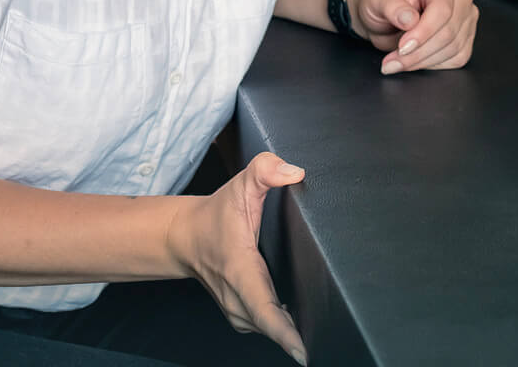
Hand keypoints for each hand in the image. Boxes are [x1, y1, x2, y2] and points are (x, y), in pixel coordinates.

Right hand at [165, 152, 307, 363]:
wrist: (184, 237)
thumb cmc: (216, 215)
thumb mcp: (241, 185)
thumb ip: (266, 170)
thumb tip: (293, 172)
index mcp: (240, 271)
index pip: (264, 311)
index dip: (285, 334)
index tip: (303, 353)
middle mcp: (237, 298)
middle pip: (272, 327)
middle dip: (299, 333)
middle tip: (333, 331)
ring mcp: (237, 310)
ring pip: (269, 330)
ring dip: (290, 331)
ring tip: (321, 326)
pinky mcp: (240, 315)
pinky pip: (265, 327)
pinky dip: (281, 328)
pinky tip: (299, 320)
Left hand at [347, 0, 477, 74]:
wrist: (383, 16)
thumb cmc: (383, 2)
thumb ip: (392, 7)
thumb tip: (409, 19)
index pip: (442, 9)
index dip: (423, 32)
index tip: (402, 46)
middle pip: (448, 32)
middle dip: (418, 52)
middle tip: (393, 60)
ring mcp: (465, 19)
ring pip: (452, 49)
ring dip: (422, 61)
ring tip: (397, 62)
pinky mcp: (465, 39)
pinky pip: (456, 59)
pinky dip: (432, 65)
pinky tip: (414, 60)